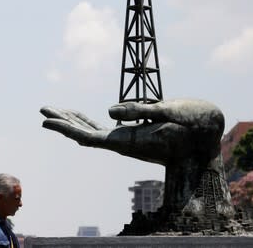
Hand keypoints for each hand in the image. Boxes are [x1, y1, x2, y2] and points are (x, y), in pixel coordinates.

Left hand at [40, 99, 223, 164]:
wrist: (210, 140)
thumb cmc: (194, 124)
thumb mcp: (171, 113)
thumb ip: (139, 112)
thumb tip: (108, 110)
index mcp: (128, 141)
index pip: (87, 136)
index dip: (64, 128)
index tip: (44, 119)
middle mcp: (124, 144)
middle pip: (84, 134)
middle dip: (63, 122)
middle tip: (42, 109)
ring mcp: (128, 141)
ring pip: (94, 131)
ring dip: (74, 121)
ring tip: (56, 111)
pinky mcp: (135, 135)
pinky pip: (106, 129)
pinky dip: (91, 121)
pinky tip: (85, 116)